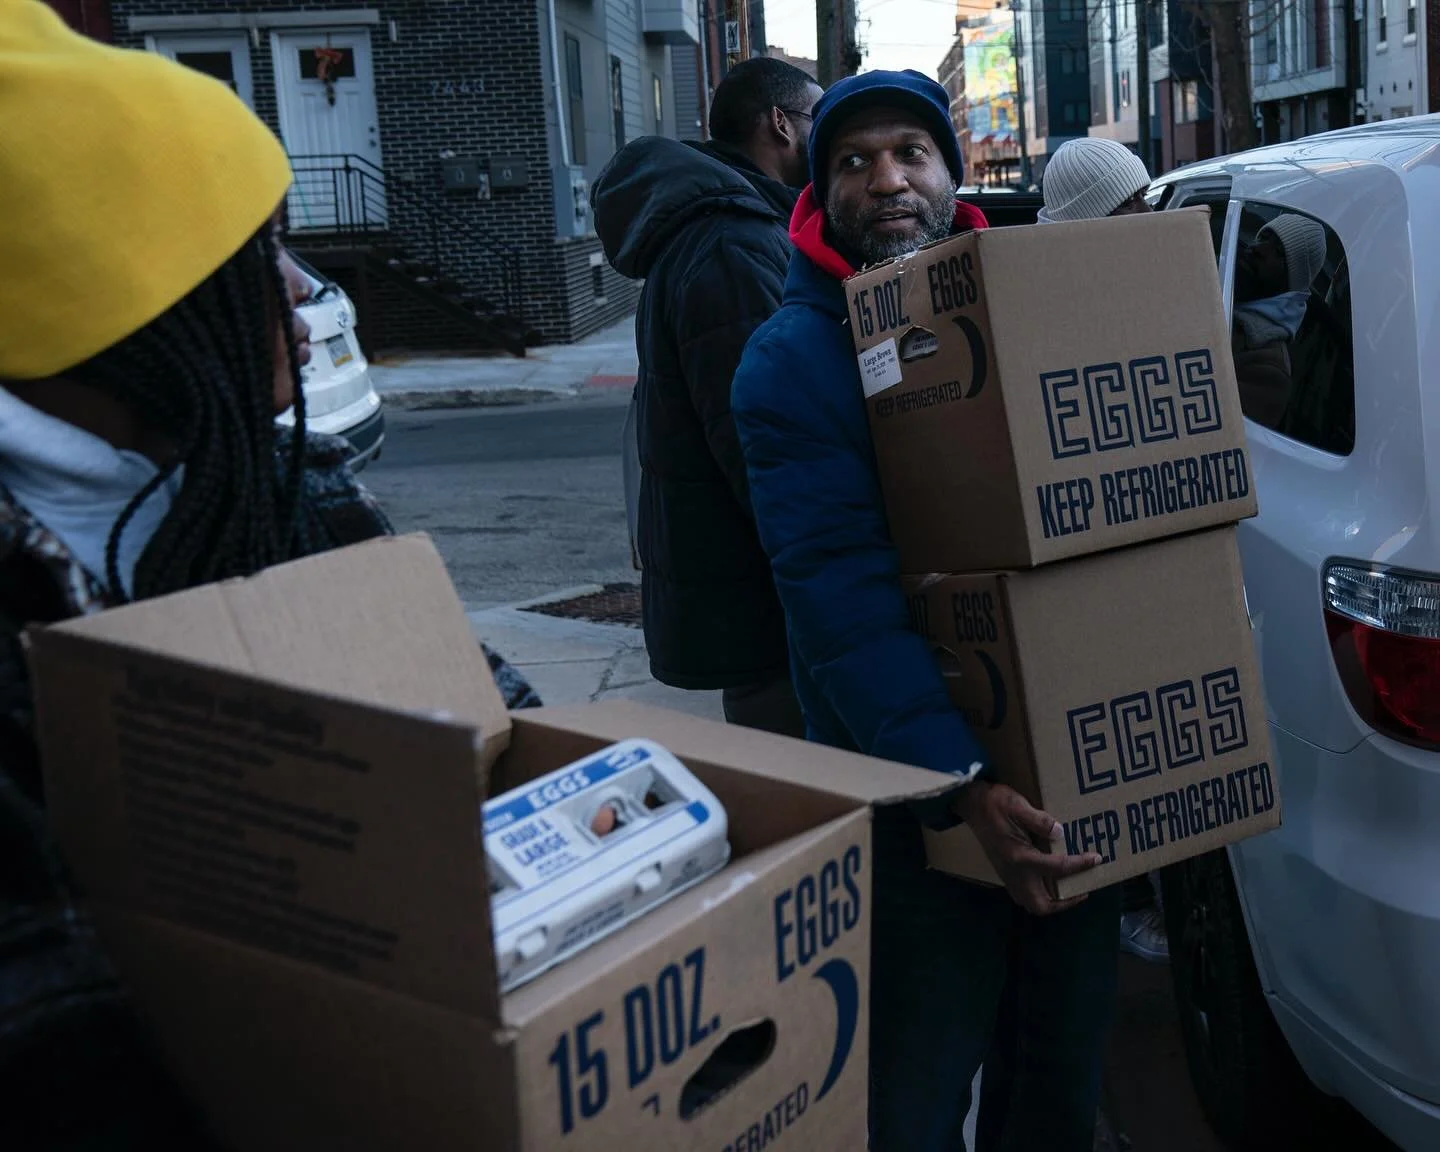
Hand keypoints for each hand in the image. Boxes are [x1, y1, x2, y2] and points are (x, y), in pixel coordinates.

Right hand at [953, 781, 1100, 915]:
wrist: (971, 804)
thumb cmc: (994, 802)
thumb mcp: (1017, 804)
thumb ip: (1039, 820)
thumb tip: (1060, 833)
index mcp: (1020, 857)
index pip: (1056, 868)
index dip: (1080, 865)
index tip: (1096, 859)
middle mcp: (1014, 872)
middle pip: (1040, 905)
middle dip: (1064, 902)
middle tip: (1081, 888)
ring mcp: (1007, 874)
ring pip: (1031, 903)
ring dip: (1051, 902)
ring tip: (1068, 887)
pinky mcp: (1004, 872)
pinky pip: (1024, 894)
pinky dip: (1040, 894)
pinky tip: (1049, 879)